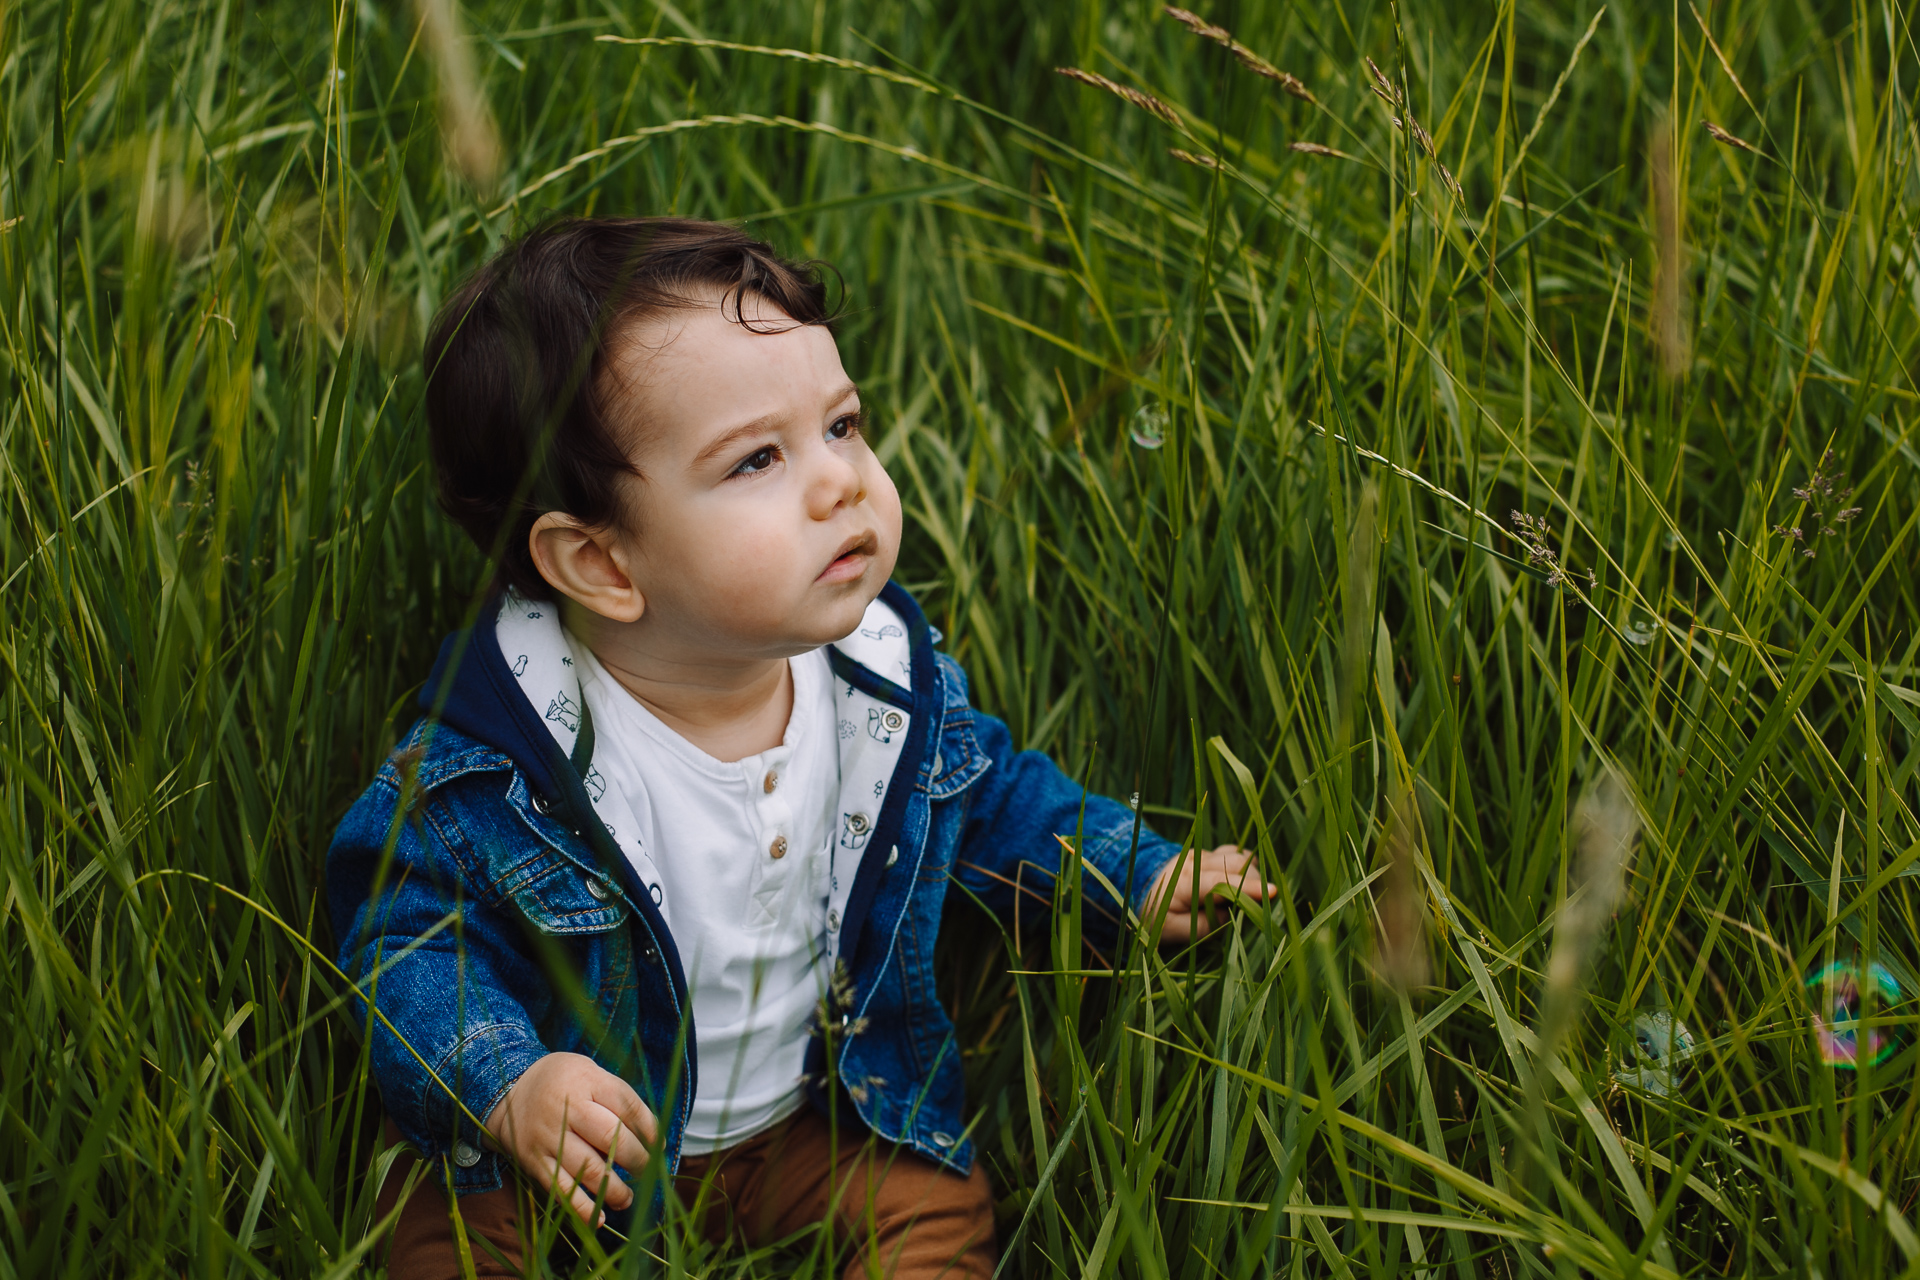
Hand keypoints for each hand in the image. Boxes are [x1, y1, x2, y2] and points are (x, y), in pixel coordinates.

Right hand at [484, 1052, 657, 1225]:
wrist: (506, 1092)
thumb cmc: (563, 1083)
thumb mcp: (590, 1072)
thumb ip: (618, 1097)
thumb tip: (652, 1136)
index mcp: (586, 1080)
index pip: (627, 1105)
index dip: (649, 1128)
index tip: (659, 1145)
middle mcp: (567, 1108)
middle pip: (612, 1137)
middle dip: (638, 1159)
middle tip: (648, 1171)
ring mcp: (549, 1137)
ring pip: (589, 1169)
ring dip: (615, 1189)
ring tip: (628, 1198)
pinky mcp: (535, 1162)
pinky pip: (561, 1188)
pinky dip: (582, 1208)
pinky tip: (600, 1217)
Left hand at [1146, 845, 1276, 941]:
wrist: (1139, 887)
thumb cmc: (1155, 913)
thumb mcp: (1172, 929)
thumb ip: (1204, 925)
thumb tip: (1231, 915)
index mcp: (1185, 880)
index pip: (1222, 881)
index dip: (1249, 888)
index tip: (1274, 892)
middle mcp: (1196, 861)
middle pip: (1237, 864)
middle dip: (1255, 883)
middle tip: (1260, 906)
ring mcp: (1203, 855)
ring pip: (1239, 856)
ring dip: (1251, 874)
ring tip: (1251, 895)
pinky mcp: (1209, 854)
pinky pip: (1234, 856)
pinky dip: (1244, 868)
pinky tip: (1242, 884)